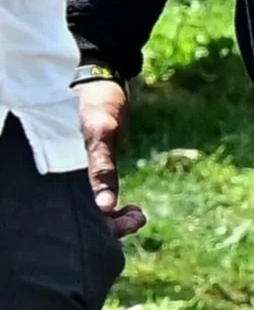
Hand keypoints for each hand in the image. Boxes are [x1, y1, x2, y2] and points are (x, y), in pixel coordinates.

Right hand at [74, 74, 133, 236]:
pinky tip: (132, 210)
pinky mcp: (92, 172)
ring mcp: (79, 176)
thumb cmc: (96, 103)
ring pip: (93, 210)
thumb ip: (101, 167)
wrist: (103, 83)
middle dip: (109, 227)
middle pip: (83, 217)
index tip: (124, 224)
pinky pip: (100, 198)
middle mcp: (67, 179)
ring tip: (137, 216)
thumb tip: (105, 206)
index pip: (74, 214)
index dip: (98, 227)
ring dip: (114, 220)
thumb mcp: (101, 133)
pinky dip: (115, 208)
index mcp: (60, 173)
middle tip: (136, 219)